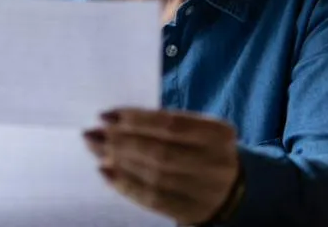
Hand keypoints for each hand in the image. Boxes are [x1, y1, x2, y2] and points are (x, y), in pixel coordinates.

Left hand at [83, 108, 239, 224]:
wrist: (233, 190)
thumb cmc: (204, 149)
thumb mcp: (198, 130)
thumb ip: (166, 124)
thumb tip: (117, 120)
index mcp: (217, 133)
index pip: (171, 124)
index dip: (136, 119)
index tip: (107, 114)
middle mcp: (214, 162)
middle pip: (160, 151)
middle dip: (121, 141)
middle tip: (94, 133)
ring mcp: (204, 190)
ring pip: (154, 176)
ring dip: (119, 162)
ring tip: (96, 150)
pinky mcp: (190, 212)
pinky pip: (153, 200)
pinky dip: (126, 185)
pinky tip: (107, 173)